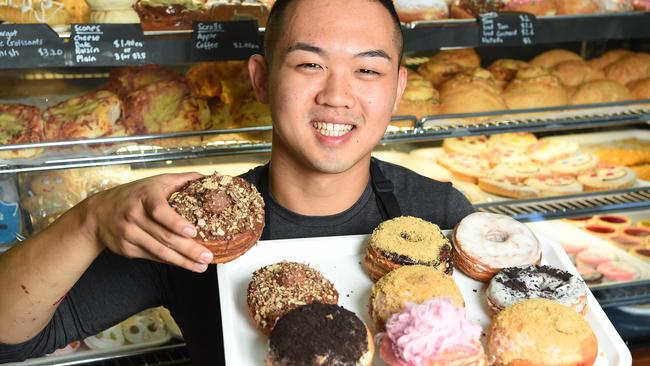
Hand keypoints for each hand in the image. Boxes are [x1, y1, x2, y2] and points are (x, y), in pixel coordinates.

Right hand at [82, 172, 213, 271]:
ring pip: (159, 251)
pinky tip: (185, 264)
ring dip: (183, 261)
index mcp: (144, 196)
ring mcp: (129, 234)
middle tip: (207, 256)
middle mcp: (134, 215)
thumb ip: (181, 180)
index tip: (192, 231)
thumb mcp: (155, 182)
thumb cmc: (133, 195)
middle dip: (188, 249)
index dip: (176, 223)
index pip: (159, 210)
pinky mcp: (127, 248)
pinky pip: (153, 257)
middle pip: (164, 236)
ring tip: (201, 266)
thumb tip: (205, 178)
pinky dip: (170, 262)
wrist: (98, 213)